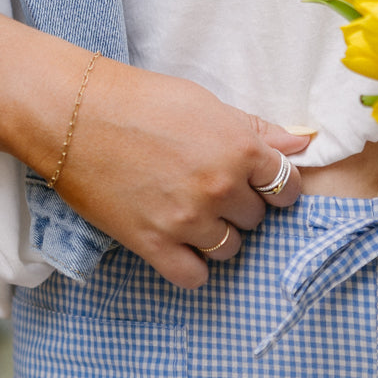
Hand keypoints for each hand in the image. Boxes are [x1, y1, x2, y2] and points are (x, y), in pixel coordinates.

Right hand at [51, 62, 312, 287]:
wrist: (73, 115)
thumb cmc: (140, 101)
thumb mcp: (206, 104)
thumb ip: (257, 129)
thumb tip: (304, 143)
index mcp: (239, 149)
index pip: (287, 187)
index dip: (274, 186)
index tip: (257, 184)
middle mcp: (220, 188)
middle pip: (255, 219)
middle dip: (238, 206)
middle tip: (206, 188)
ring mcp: (188, 220)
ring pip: (229, 249)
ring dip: (215, 236)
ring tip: (188, 212)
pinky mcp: (154, 244)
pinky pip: (194, 277)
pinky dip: (190, 266)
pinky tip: (177, 245)